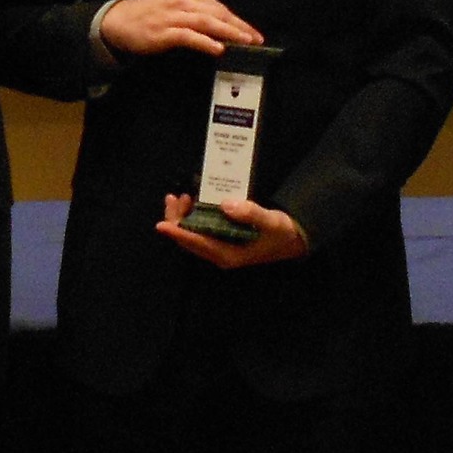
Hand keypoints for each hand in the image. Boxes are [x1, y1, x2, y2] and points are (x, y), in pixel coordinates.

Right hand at [99, 0, 263, 57]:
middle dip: (239, 26)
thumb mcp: (177, 7)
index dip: (238, 20)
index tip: (253, 32)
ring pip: (207, 22)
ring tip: (245, 41)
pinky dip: (205, 42)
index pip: (219, 7)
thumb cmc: (151, 16)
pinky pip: (189, 36)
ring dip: (228, 32)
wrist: (120, 21)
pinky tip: (218, 48)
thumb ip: (198, 14)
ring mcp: (173, 15)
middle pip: (217, 13)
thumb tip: (224, 28)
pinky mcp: (165, 30)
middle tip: (256, 38)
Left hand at [155, 193, 310, 267]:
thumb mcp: (270, 222)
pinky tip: (193, 202)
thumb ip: (250, 213)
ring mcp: (219, 247)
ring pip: (192, 235)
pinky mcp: (221, 240)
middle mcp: (219, 253)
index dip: (178, 233)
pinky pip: (200, 230)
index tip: (161, 224)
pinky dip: (193, 217)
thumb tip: (225, 204)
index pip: (197, 243)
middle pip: (188, 240)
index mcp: (227, 254)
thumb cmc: (280, 233)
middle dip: (176, 220)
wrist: (291, 240)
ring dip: (182, 217)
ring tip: (178, 197)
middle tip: (172, 198)